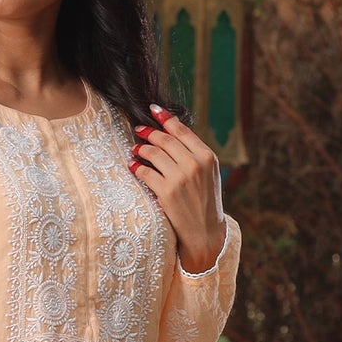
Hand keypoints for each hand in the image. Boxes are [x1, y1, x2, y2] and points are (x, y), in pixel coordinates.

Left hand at [130, 104, 225, 273]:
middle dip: (148, 132)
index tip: (153, 109)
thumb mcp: (209, 174)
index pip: (182, 130)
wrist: (205, 232)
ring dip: (140, 149)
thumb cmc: (206, 202)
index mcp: (207, 156)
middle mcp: (194, 164)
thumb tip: (171, 135)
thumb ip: (195, 155)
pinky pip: (145, 172)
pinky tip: (132, 166)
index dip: (165, 117)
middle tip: (138, 130)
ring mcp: (180, 177)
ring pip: (153, 153)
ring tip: (135, 149)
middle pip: (164, 140)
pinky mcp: (166, 192)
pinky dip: (136, 167)